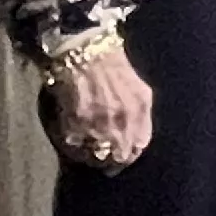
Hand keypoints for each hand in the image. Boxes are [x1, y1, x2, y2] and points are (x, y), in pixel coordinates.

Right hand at [43, 45, 152, 172]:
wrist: (84, 53)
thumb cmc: (111, 67)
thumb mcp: (137, 89)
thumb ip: (139, 114)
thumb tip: (137, 139)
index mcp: (139, 110)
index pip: (140, 145)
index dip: (132, 153)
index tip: (125, 156)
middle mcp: (122, 121)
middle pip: (121, 155)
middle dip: (114, 160)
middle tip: (107, 162)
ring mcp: (98, 125)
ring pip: (99, 156)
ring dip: (95, 157)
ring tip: (90, 154)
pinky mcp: (75, 127)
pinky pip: (77, 150)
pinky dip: (76, 151)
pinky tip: (76, 144)